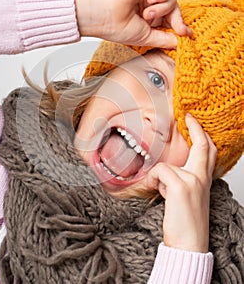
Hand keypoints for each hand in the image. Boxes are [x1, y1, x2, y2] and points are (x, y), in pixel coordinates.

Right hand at [75, 0, 190, 47]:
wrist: (105, 16)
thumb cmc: (118, 28)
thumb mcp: (147, 38)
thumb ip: (165, 39)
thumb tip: (181, 40)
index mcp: (147, 19)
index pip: (169, 21)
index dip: (178, 26)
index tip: (187, 34)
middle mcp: (149, 5)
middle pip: (173, 9)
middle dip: (176, 20)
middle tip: (178, 30)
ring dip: (162, 10)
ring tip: (146, 15)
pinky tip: (150, 1)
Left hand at [143, 114, 216, 251]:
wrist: (188, 244)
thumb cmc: (186, 222)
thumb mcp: (188, 196)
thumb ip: (182, 179)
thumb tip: (165, 171)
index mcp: (204, 180)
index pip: (209, 151)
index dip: (201, 134)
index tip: (193, 121)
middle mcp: (201, 178)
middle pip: (203, 146)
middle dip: (195, 129)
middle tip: (186, 117)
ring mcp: (192, 180)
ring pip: (166, 165)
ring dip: (158, 177)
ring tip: (161, 192)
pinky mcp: (180, 186)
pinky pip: (159, 172)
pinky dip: (153, 180)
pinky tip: (156, 192)